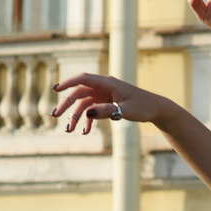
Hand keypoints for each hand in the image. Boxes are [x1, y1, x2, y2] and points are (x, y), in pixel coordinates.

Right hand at [51, 71, 171, 134]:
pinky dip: (88, 120)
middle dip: (67, 105)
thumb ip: (106, 111)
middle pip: (80, 93)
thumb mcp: (125, 110)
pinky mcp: (107, 104)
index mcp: (108, 83)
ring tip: (70, 130)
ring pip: (84, 104)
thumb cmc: (143, 106)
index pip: (84, 79)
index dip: (68, 82)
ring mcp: (104, 95)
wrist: (156, 109)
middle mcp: (104, 87)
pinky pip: (93, 111)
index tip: (55, 89)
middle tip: (55, 116)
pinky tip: (85, 131)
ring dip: (76, 116)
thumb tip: (87, 112)